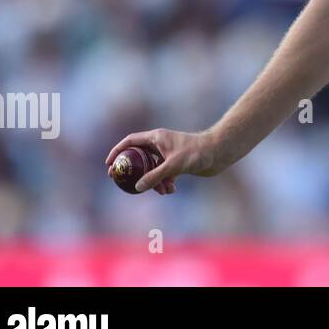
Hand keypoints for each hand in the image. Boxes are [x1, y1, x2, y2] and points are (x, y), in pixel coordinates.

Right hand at [105, 128, 222, 194]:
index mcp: (157, 137)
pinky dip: (165, 182)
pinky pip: (164, 174)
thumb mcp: (174, 165)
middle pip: (139, 156)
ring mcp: (168, 153)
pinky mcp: (177, 162)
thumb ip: (155, 176)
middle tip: (121, 182)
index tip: (109, 164)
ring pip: (152, 168)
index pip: (130, 141)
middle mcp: (161, 143)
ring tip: (161, 191)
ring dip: (153, 181)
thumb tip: (138, 187)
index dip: (117, 151)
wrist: (219, 152)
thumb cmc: (197, 153)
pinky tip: (172, 190)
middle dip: (132, 171)